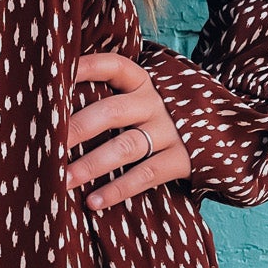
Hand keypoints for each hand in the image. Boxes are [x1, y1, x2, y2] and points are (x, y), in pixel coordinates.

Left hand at [64, 51, 190, 210]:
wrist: (219, 132)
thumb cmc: (155, 114)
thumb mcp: (139, 97)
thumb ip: (107, 95)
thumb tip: (51, 100)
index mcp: (141, 82)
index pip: (113, 66)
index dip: (85, 67)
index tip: (56, 75)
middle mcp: (155, 103)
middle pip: (112, 111)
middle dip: (77, 128)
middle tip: (48, 144)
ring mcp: (169, 132)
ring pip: (125, 147)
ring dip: (91, 165)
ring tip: (63, 180)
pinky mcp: (180, 160)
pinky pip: (145, 176)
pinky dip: (117, 190)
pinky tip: (92, 202)